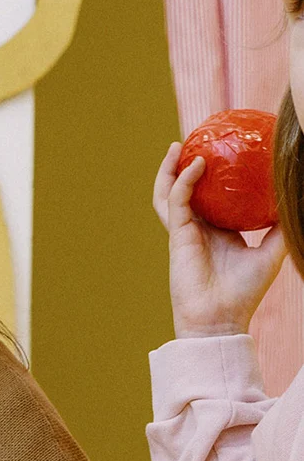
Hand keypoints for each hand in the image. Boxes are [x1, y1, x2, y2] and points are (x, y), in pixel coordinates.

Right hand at [152, 142, 286, 339]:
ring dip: (170, 170)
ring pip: (170, 194)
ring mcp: (184, 233)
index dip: (211, 177)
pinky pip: (177, 202)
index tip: (221, 153)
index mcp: (216, 233)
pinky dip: (183, 181)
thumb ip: (279, 227)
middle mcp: (197, 230)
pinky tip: (197, 164)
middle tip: (194, 141)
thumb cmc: (244, 293)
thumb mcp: (271, 253)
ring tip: (178, 146)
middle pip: (184, 192)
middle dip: (183, 167)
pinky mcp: (178, 237)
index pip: (210, 198)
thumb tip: (294, 198)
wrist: (220, 318)